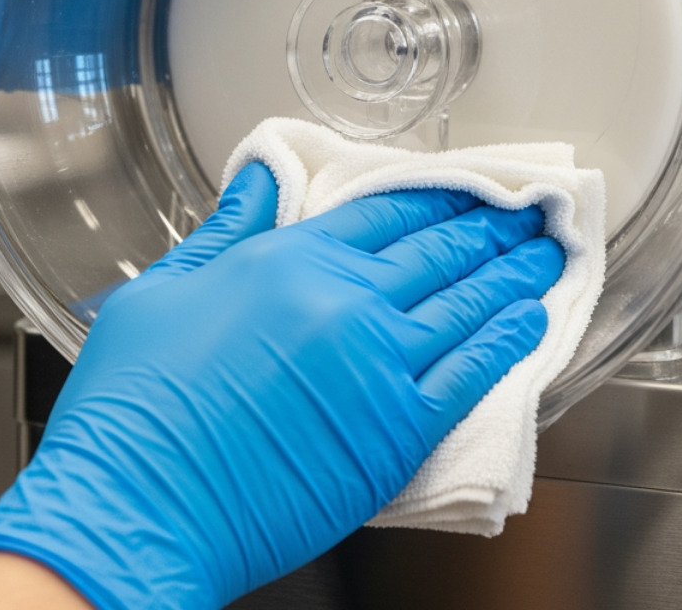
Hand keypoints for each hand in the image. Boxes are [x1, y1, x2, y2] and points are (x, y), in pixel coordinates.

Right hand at [0, 164, 563, 609]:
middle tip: (529, 214)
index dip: (437, 195)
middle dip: (490, 228)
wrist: (140, 504)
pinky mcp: (398, 430)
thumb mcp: (162, 291)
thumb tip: (260, 176)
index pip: (385, 210)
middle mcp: (344, 300)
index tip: (469, 187)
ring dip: (513, 275)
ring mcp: (379, 363)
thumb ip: (225, 230)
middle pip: (438, 250)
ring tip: (546, 256)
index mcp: (288, 260)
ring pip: (468, 303)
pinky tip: (530, 323)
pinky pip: (472, 373)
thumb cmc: (134, 408)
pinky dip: (509, 343)